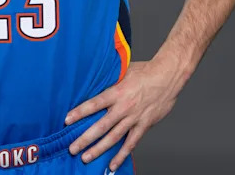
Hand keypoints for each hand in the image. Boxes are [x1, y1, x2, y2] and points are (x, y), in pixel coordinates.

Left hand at [64, 60, 179, 171]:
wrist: (168, 76)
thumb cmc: (146, 71)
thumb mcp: (124, 70)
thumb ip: (110, 78)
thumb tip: (95, 76)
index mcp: (117, 92)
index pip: (94, 104)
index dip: (80, 112)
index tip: (67, 120)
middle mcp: (124, 107)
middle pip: (101, 126)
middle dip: (85, 138)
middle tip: (73, 148)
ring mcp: (134, 118)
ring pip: (114, 137)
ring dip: (99, 149)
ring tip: (86, 157)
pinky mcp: (144, 125)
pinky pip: (131, 143)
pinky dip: (122, 154)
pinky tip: (113, 163)